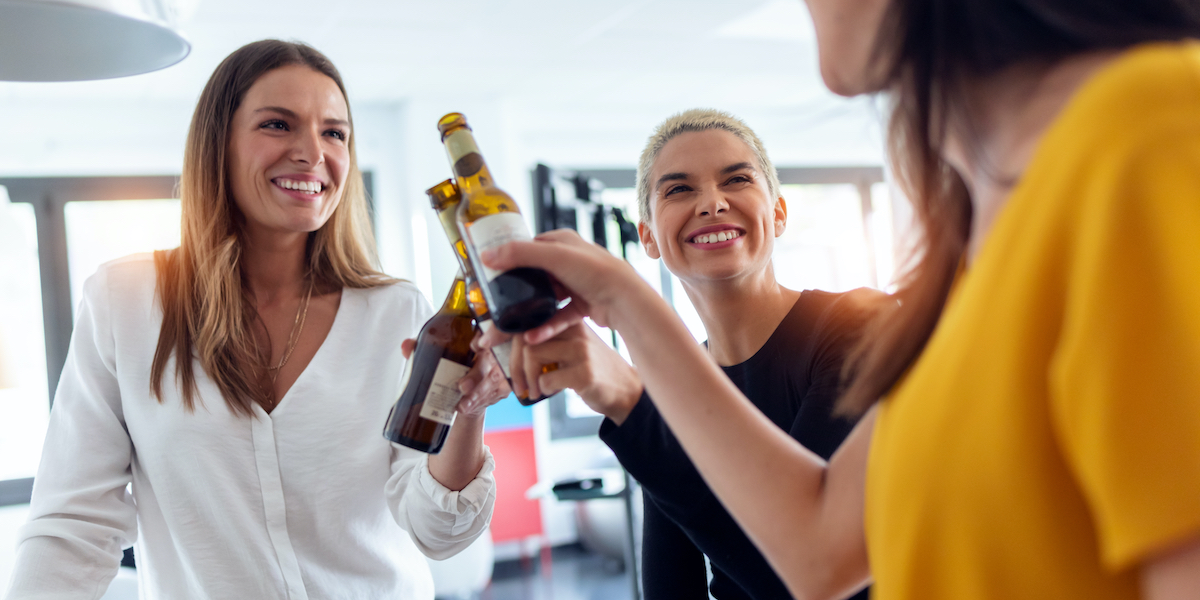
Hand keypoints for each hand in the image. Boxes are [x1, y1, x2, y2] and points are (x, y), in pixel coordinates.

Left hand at [400, 338, 510, 417]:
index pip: (489, 333)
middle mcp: (494, 354)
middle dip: (477, 375)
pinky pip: (494, 396)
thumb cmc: (455, 363)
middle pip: (493, 361)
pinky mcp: (501, 390)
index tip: (474, 345)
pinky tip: (466, 409)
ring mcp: (500, 372)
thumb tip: (406, 346)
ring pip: (494, 382)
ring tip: (462, 405)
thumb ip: (423, 348)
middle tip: (462, 386)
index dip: (486, 337)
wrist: (466, 388)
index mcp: (481, 338)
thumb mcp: (439, 353)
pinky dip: (478, 404)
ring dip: (478, 395)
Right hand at [479, 229, 649, 343]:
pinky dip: (547, 328)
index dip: (509, 260)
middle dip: (516, 293)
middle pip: (534, 277)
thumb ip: (519, 254)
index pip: (528, 248)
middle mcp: (569, 261)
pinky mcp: (583, 305)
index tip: (490, 276)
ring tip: (512, 329)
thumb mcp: (554, 256)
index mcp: (562, 242)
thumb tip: (487, 257)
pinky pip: (558, 317)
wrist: (625, 300)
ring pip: (545, 299)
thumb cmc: (595, 271)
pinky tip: (532, 339)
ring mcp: (576, 284)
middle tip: (497, 307)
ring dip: (530, 314)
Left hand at [511, 321, 642, 424]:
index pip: (529, 320)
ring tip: (533, 390)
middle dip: (514, 365)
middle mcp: (576, 331)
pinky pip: (547, 380)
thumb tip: (511, 347)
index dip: (503, 333)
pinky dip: (542, 389)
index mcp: (570, 321)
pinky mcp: (585, 373)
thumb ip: (550, 341)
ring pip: (532, 356)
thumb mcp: (575, 347)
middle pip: (526, 338)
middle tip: (518, 384)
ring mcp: (582, 351)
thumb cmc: (595, 370)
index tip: (487, 345)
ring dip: (527, 379)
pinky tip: (550, 392)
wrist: (626, 391)